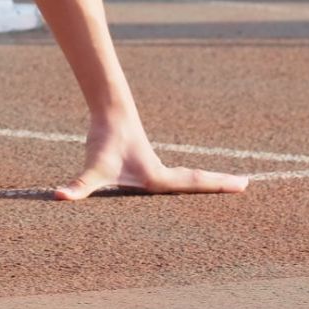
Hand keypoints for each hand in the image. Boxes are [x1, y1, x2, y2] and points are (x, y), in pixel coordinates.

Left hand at [54, 113, 249, 201]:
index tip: (245, 183)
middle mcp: (161, 174)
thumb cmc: (103, 141)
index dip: (218, 185)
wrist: (108, 111)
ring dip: (209, 183)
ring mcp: (157, 170)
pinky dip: (191, 182)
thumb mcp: (93, 168)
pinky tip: (193, 188)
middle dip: (221, 185)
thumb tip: (60, 197)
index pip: (194, 183)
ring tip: (232, 186)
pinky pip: (176, 177)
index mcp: (157, 178)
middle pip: (198, 182)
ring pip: (189, 179)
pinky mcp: (148, 166)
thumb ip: (77, 185)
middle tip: (248, 186)